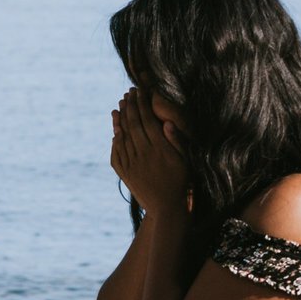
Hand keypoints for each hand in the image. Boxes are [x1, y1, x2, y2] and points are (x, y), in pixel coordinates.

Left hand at [111, 88, 188, 216]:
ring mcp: (133, 164)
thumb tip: (167, 122)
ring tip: (119, 106)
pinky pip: (116, 154)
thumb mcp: (185, 160)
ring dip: (120, 120)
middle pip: (133, 124)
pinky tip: (115, 132)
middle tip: (128, 94)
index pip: (147, 118)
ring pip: (122, 137)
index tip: (139, 91)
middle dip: (129, 106)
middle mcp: (143, 153)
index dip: (142, 103)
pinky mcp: (126, 174)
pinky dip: (115, 141)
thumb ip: (176, 140)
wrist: (168, 208)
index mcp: (159, 147)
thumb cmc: (181, 182)